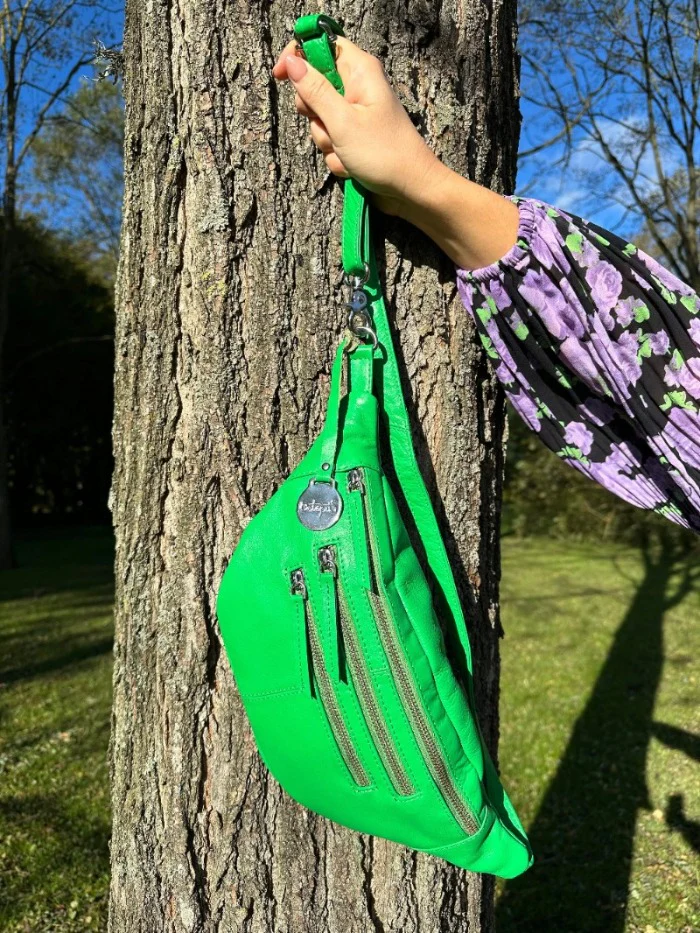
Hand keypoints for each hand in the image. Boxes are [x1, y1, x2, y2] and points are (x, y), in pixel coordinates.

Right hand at [272, 35, 448, 217]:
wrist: (410, 189)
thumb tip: (293, 63)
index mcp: (360, 71)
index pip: (322, 46)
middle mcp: (358, 88)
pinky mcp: (354, 137)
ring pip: (319, 120)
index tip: (281, 74)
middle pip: (314, 87)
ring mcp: (355, 115)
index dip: (299, 56)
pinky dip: (337, 156)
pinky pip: (330, 142)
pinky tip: (353, 165)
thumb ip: (315, 91)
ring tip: (347, 152)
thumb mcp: (342, 122)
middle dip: (314, 113)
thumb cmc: (384, 153)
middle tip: (330, 127)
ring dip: (327, 141)